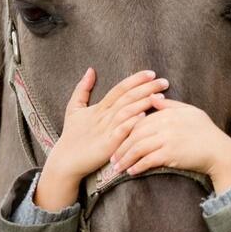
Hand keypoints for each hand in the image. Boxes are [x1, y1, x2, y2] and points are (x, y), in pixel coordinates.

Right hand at [35, 68, 168, 210]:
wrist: (65, 161)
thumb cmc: (71, 135)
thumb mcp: (74, 108)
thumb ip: (82, 89)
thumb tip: (90, 70)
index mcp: (99, 107)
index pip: (120, 88)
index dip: (135, 80)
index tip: (152, 73)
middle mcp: (103, 116)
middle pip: (127, 97)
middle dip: (147, 88)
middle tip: (164, 81)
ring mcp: (105, 130)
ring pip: (126, 111)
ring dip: (144, 102)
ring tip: (161, 97)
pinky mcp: (107, 144)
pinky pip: (121, 131)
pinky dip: (131, 122)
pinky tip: (144, 115)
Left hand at [110, 96, 230, 193]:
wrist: (219, 151)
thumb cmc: (206, 132)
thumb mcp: (190, 112)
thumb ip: (170, 105)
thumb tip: (152, 97)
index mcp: (168, 112)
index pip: (139, 120)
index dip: (126, 131)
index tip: (117, 140)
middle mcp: (166, 123)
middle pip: (135, 134)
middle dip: (120, 147)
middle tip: (112, 158)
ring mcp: (168, 139)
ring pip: (138, 147)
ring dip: (126, 159)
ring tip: (118, 168)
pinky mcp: (171, 154)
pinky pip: (148, 160)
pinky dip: (138, 166)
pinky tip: (132, 172)